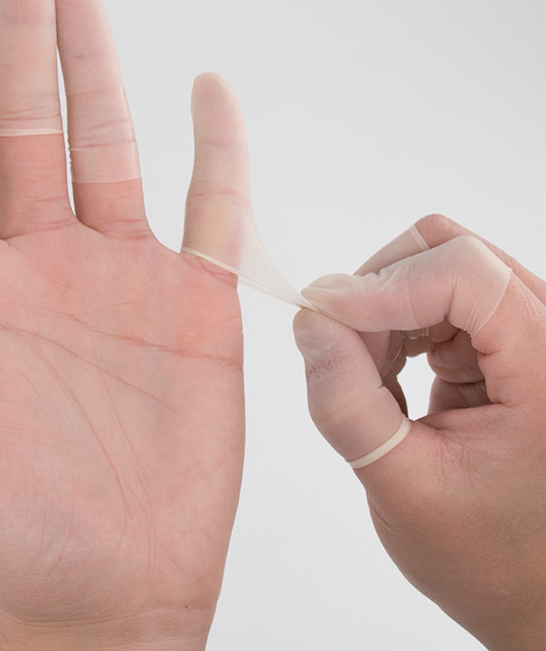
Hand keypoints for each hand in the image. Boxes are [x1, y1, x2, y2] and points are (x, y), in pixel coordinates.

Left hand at [0, 0, 246, 650]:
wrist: (115, 583)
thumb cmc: (15, 535)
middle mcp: (41, 265)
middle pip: (26, 124)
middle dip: (18, 34)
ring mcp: (122, 276)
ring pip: (110, 146)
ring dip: (97, 67)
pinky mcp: (195, 301)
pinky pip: (211, 207)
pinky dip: (216, 151)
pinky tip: (206, 93)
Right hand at [294, 214, 545, 650]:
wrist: (528, 582)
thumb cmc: (487, 555)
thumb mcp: (403, 489)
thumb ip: (346, 405)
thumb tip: (310, 320)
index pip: (468, 274)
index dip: (387, 285)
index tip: (322, 315)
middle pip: (450, 251)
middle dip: (378, 293)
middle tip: (344, 359)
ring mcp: (528, 330)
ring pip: (433, 265)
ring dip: (380, 310)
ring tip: (372, 382)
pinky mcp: (500, 335)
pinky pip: (430, 292)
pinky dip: (390, 322)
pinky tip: (388, 376)